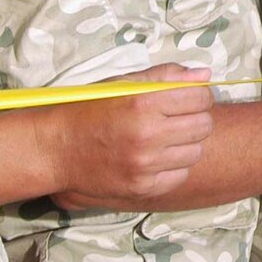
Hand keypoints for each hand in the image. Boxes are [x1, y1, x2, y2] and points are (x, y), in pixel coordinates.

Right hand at [47, 63, 214, 209]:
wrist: (56, 148)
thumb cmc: (90, 109)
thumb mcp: (124, 83)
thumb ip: (166, 76)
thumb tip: (206, 74)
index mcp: (143, 103)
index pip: (201, 97)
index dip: (199, 94)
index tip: (188, 97)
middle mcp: (147, 135)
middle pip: (204, 125)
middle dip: (196, 118)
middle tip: (176, 118)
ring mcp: (145, 165)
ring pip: (195, 152)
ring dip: (186, 143)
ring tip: (163, 138)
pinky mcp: (142, 187)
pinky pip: (180, 175)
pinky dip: (173, 166)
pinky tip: (155, 157)